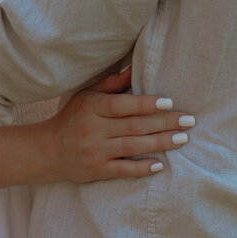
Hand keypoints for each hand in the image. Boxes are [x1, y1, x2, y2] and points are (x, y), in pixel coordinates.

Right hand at [42, 67, 194, 182]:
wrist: (47, 150)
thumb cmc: (73, 117)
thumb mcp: (87, 95)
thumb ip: (112, 83)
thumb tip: (136, 67)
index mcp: (92, 107)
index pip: (123, 105)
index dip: (147, 104)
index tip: (170, 102)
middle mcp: (93, 129)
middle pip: (134, 126)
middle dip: (164, 123)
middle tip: (188, 120)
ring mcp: (94, 151)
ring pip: (132, 147)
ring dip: (160, 143)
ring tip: (183, 139)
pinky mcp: (97, 170)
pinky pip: (123, 170)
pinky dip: (142, 168)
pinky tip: (160, 165)